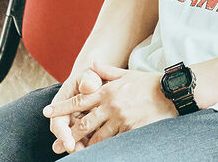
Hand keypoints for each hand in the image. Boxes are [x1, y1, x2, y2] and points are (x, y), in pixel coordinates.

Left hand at [43, 62, 176, 149]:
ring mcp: (120, 119)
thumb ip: (107, 71)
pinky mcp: (130, 130)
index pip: (79, 100)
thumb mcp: (127, 74)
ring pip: (96, 137)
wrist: (170, 92)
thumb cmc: (148, 82)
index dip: (61, 107)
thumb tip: (92, 63)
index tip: (47, 112)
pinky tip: (97, 152)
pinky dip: (103, 148)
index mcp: (108, 90)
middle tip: (58, 143)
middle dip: (68, 135)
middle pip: (83, 124)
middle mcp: (111, 105)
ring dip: (84, 145)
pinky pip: (112, 142)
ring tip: (74, 151)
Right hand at [46, 66, 102, 153]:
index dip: (62, 133)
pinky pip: (86, 136)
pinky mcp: (84, 126)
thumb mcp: (88, 75)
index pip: (58, 122)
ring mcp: (73, 121)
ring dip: (81, 145)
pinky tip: (100, 144)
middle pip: (64, 135)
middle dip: (71, 145)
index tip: (69, 142)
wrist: (95, 78)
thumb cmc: (90, 76)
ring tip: (89, 152)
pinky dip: (91, 141)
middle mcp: (65, 115)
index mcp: (61, 103)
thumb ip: (88, 80)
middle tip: (79, 152)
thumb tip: (88, 86)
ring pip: (75, 138)